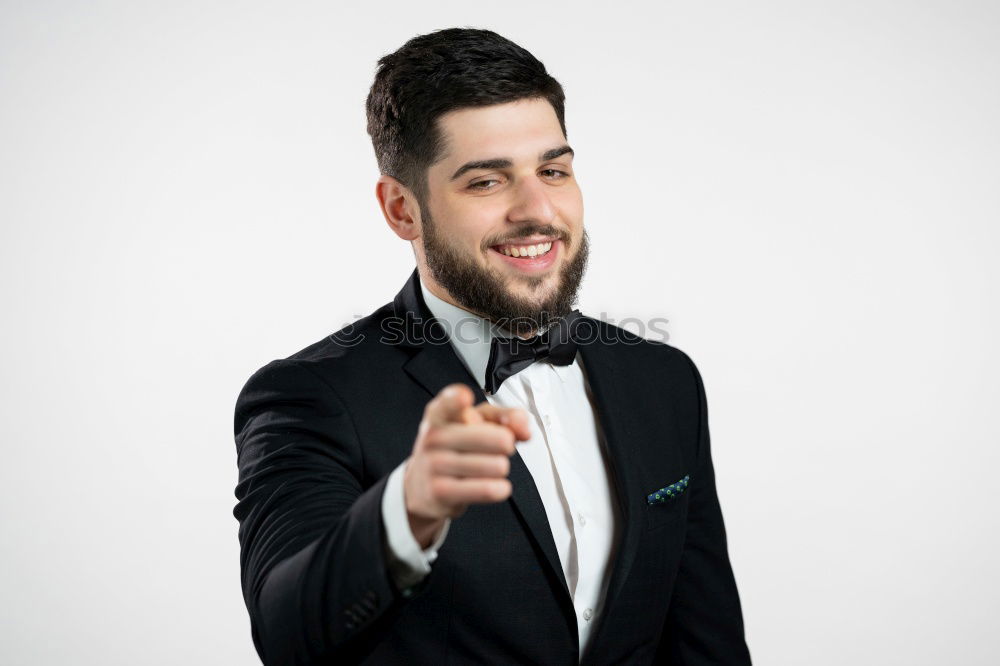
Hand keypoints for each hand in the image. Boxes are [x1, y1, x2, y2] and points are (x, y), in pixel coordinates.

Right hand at [403, 383, 530, 547]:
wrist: (422, 487)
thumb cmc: (455, 448)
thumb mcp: (476, 423)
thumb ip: (505, 417)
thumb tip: (523, 428)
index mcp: (440, 414)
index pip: (446, 403)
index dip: (456, 399)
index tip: (464, 398)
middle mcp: (434, 437)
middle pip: (493, 436)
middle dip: (507, 443)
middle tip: (502, 446)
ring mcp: (434, 464)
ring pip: (495, 465)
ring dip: (501, 467)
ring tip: (491, 467)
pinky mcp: (440, 492)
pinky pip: (486, 489)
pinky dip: (499, 488)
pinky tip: (495, 486)